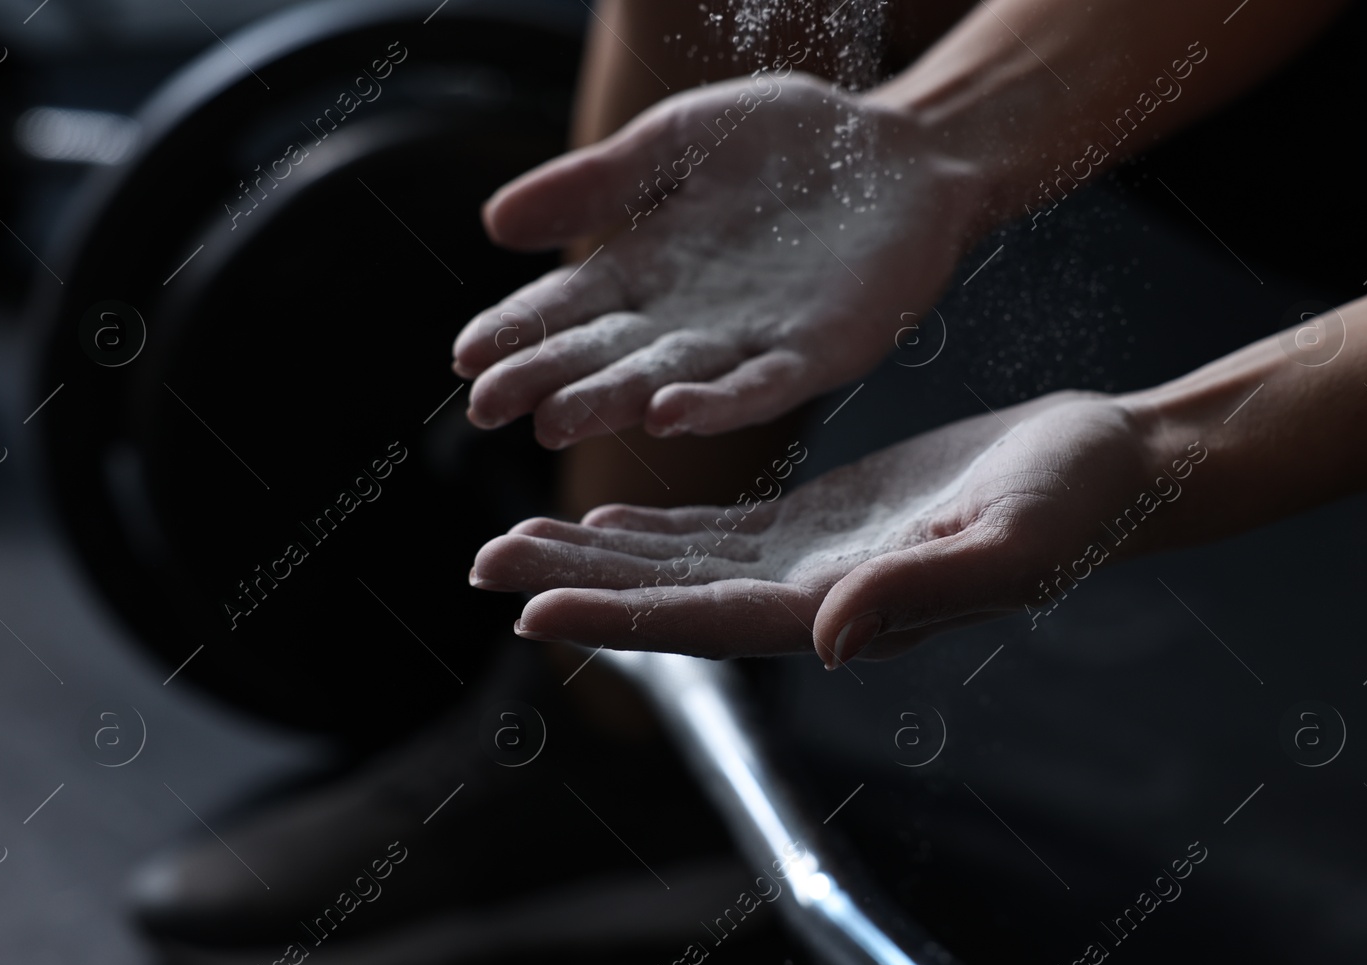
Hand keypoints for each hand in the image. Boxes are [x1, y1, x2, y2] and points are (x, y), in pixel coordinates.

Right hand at [452, 71, 981, 447]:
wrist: (902, 149)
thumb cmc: (788, 142)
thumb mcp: (675, 142)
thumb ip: (595, 182)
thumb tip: (492, 222)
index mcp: (647, 269)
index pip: (567, 309)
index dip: (516, 332)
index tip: (464, 359)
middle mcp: (688, 318)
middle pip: (604, 355)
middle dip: (546, 381)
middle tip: (488, 409)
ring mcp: (751, 341)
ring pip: (669, 380)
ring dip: (613, 402)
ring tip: (557, 420)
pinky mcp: (817, 352)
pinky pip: (761, 385)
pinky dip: (716, 403)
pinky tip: (669, 413)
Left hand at [470, 393, 1176, 663]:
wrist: (1104, 467)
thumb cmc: (1073, 505)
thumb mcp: (1009, 545)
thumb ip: (919, 594)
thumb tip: (826, 639)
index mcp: (845, 609)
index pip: (707, 622)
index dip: (618, 616)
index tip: (532, 608)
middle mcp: (812, 599)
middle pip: (672, 598)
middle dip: (579, 584)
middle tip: (484, 565)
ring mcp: (812, 562)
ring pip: (682, 565)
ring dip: (600, 555)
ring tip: (518, 538)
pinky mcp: (821, 522)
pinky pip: (720, 531)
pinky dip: (656, 528)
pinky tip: (606, 514)